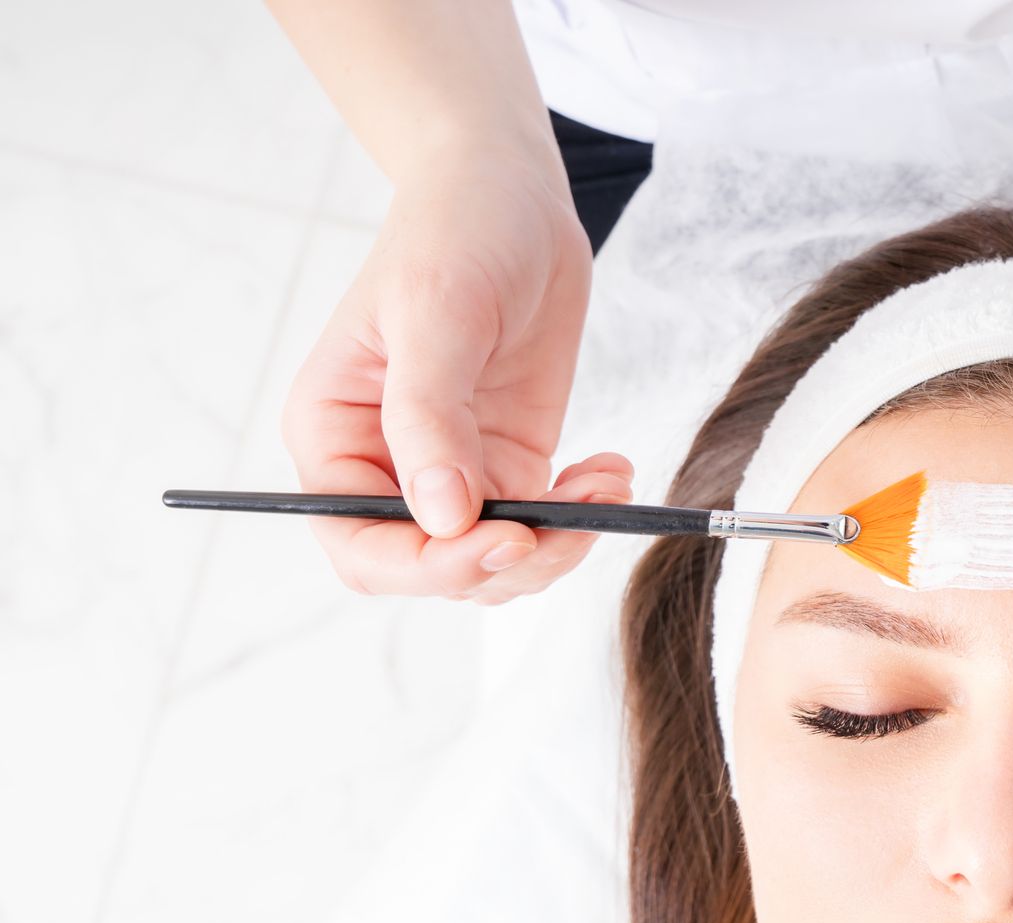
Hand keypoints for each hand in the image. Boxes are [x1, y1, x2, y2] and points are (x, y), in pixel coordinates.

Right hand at [280, 143, 632, 602]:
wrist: (511, 198)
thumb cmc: (453, 235)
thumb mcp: (435, 316)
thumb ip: (429, 418)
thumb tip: (443, 517)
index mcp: (335, 437)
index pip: (361, 545)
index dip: (428, 565)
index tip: (505, 540)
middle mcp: (385, 467)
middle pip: (432, 567)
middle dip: (504, 563)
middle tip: (571, 524)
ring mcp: (452, 471)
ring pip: (495, 560)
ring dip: (555, 544)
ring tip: (604, 484)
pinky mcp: (509, 463)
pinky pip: (541, 524)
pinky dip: (581, 517)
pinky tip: (610, 472)